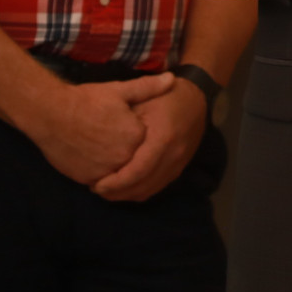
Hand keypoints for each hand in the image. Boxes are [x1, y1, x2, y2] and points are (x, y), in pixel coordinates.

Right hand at [19, 72, 174, 186]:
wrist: (50, 114)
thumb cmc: (86, 100)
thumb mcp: (120, 90)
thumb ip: (148, 88)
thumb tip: (173, 79)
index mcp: (136, 136)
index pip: (151, 142)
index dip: (143, 135)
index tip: (133, 127)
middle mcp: (123, 157)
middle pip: (137, 160)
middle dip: (133, 153)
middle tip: (119, 140)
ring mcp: (105, 170)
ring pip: (121, 174)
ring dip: (120, 168)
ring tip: (109, 152)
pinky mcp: (88, 179)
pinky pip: (104, 182)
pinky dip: (105, 176)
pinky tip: (100, 162)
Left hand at [91, 80, 208, 201]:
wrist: (195, 99)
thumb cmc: (164, 97)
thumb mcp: (143, 100)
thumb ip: (124, 121)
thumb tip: (101, 142)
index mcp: (164, 137)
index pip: (138, 170)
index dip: (116, 183)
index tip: (96, 184)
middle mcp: (174, 155)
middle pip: (143, 185)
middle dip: (117, 192)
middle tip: (95, 188)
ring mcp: (179, 163)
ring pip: (149, 190)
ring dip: (126, 194)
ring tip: (106, 189)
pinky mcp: (179, 168)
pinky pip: (156, 187)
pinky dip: (138, 191)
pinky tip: (124, 186)